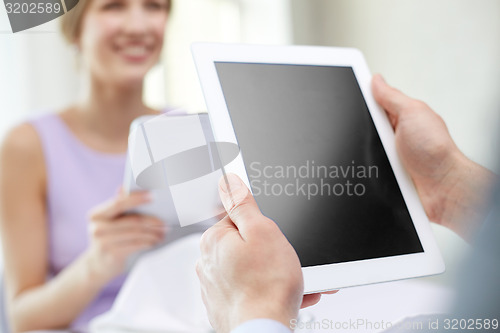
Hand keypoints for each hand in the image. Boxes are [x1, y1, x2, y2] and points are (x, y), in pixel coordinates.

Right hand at [84, 190, 164, 287]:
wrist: (97, 264)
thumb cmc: (108, 237)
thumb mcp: (109, 220)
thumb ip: (118, 205)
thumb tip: (124, 188)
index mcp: (96, 215)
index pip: (119, 203)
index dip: (136, 199)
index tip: (153, 195)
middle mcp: (97, 228)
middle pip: (132, 220)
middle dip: (152, 220)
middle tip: (165, 221)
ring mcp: (103, 243)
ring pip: (136, 233)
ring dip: (153, 232)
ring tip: (164, 231)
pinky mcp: (112, 254)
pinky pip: (136, 245)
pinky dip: (148, 241)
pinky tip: (155, 240)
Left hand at [197, 174, 303, 332]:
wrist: (264, 330)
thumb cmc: (267, 286)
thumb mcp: (262, 231)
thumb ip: (242, 204)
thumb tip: (228, 181)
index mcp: (213, 240)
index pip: (238, 219)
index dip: (262, 227)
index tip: (272, 239)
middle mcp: (208, 264)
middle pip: (244, 245)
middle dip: (268, 252)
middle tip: (283, 262)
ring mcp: (216, 288)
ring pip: (249, 270)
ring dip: (271, 273)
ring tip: (289, 283)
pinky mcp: (226, 307)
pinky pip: (249, 291)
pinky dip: (266, 292)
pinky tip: (284, 296)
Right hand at [372, 74, 496, 240]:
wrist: (441, 188)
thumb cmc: (436, 151)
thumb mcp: (412, 113)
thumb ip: (392, 96)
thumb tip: (376, 80)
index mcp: (402, 115)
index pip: (374, 102)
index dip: (362, 99)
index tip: (353, 100)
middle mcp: (395, 134)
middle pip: (363, 126)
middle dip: (362, 130)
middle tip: (377, 134)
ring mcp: (389, 154)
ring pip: (361, 148)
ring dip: (365, 152)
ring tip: (383, 156)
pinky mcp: (385, 172)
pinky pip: (365, 167)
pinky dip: (367, 169)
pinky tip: (377, 169)